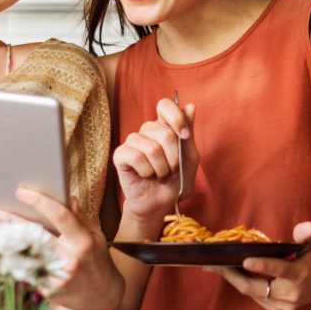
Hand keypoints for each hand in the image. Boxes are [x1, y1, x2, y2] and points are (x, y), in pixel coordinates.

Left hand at [0, 188, 123, 309]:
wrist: (99, 296)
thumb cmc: (96, 261)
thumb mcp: (95, 236)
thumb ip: (80, 218)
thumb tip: (67, 198)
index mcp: (83, 242)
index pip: (60, 216)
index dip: (39, 202)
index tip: (21, 192)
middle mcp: (70, 260)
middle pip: (35, 235)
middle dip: (12, 221)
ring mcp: (57, 278)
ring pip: (25, 256)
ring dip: (7, 243)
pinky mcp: (47, 291)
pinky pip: (25, 273)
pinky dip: (12, 262)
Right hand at [112, 97, 196, 225]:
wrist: (161, 204)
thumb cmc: (175, 180)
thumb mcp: (190, 158)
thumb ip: (188, 133)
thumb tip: (189, 106)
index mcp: (164, 126)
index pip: (165, 105)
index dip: (176, 118)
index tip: (184, 136)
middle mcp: (147, 130)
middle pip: (164, 132)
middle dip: (174, 157)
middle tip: (172, 169)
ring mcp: (132, 141)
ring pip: (152, 148)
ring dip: (162, 168)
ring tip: (160, 175)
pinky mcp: (120, 155)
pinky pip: (136, 158)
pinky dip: (147, 172)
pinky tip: (147, 176)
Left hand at [207, 222, 310, 309]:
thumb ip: (309, 233)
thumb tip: (303, 229)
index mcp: (300, 275)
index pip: (278, 270)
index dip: (261, 266)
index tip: (244, 259)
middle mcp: (291, 294)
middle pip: (254, 287)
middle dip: (231, 275)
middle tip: (213, 264)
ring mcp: (285, 305)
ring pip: (252, 293)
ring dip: (234, 280)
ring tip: (216, 267)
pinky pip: (256, 298)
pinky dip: (244, 285)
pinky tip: (232, 274)